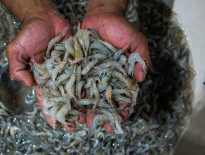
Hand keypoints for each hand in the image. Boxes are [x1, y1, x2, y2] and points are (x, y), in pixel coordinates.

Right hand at [0, 0, 84, 130]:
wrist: (44, 17)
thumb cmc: (29, 33)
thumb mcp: (16, 50)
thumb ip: (18, 68)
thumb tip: (29, 84)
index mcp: (42, 78)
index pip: (47, 99)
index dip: (52, 113)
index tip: (59, 126)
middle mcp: (57, 76)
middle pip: (64, 97)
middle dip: (70, 111)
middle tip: (79, 123)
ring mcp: (69, 68)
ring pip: (77, 88)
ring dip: (82, 101)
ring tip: (90, 114)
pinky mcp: (78, 60)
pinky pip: (85, 72)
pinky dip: (90, 82)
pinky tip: (97, 93)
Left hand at [82, 0, 150, 132]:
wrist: (101, 16)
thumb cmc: (121, 28)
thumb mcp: (136, 41)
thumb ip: (141, 58)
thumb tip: (142, 77)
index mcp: (121, 75)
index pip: (123, 96)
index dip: (121, 110)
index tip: (119, 121)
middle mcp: (106, 77)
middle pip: (104, 100)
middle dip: (102, 114)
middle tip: (98, 126)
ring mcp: (92, 73)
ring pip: (89, 94)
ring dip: (86, 108)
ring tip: (82, 120)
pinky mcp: (80, 67)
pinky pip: (76, 81)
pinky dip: (74, 93)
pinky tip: (71, 103)